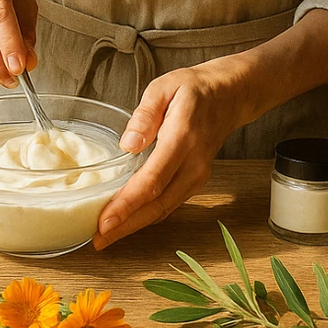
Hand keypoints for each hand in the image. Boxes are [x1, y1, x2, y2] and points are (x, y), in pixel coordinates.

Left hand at [93, 57, 251, 249]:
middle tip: (97, 239)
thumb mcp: (164, 87)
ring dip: (134, 225)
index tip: (105, 221)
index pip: (152, 180)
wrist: (229, 96)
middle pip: (158, 204)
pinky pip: (169, 204)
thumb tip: (127, 144)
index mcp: (182, 138)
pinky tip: (126, 221)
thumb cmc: (193, 90)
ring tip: (105, 236)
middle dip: (126, 225)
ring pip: (163, 209)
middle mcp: (193, 164)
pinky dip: (146, 216)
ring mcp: (197, 176)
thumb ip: (145, 115)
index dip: (127, 204)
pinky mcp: (195, 181)